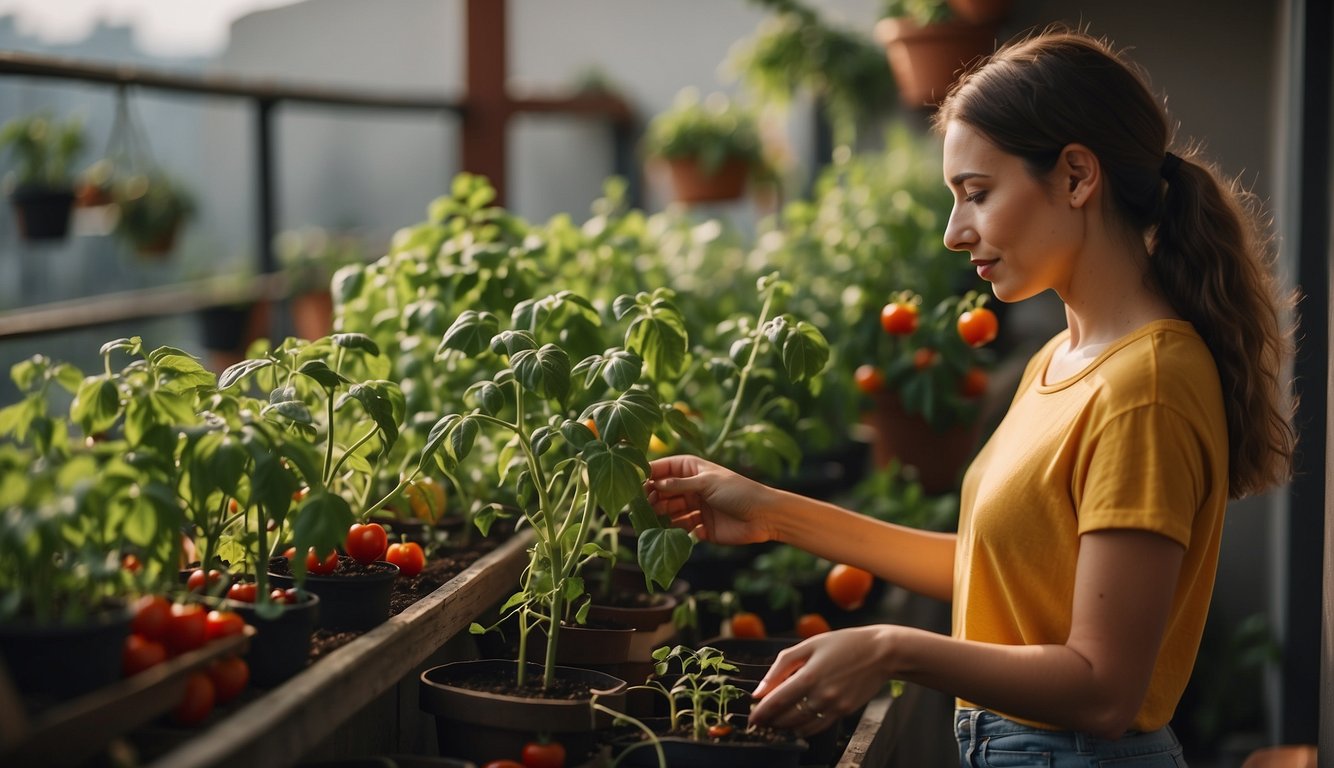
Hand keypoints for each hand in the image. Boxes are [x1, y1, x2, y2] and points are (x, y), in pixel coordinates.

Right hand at [645, 455, 775, 545]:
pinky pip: (681, 530)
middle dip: (652, 497)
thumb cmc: (738, 492)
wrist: (764, 516)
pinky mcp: (700, 528)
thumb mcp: (707, 483)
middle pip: (662, 492)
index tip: (633, 483)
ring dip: (662, 515)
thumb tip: (654, 483)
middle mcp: (690, 488)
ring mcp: (694, 508)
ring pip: (669, 512)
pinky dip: (676, 531)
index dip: (648, 474)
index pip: (663, 469)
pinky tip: (676, 531)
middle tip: (645, 505)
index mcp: (692, 470)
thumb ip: (679, 484)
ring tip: (658, 518)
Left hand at [748, 626, 895, 735]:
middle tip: (760, 721)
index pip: (776, 701)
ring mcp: (833, 706)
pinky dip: (803, 729)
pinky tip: (795, 724)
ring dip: (784, 727)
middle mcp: (821, 694)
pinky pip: (818, 728)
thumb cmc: (843, 644)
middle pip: (786, 717)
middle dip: (770, 721)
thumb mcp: (808, 645)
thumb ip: (781, 667)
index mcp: (809, 675)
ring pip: (801, 726)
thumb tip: (760, 690)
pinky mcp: (844, 713)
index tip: (751, 718)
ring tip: (774, 723)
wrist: (880, 653)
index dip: (760, 712)